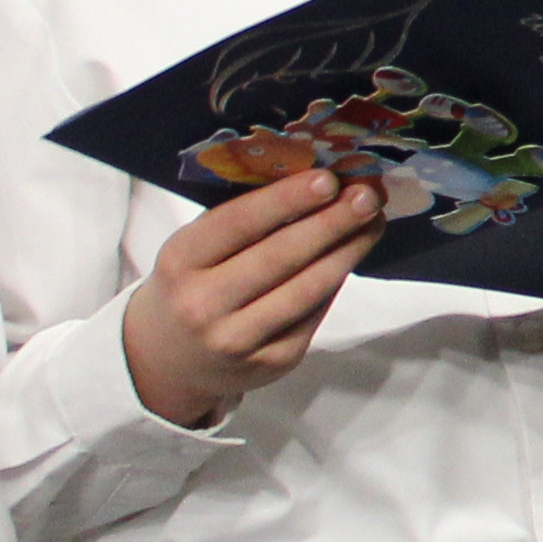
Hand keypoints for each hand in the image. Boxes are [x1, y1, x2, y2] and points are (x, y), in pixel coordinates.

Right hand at [119, 164, 387, 427]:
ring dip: (346, 252)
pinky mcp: (272, 362)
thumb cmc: (191, 285)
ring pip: (306, 290)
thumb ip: (242, 223)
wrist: (169, 359)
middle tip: (367, 196)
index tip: (328, 178)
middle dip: (330, 223)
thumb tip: (318, 186)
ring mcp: (237, 340)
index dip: (286, 200)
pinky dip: (335, 282)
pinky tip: (351, 256)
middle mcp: (202, 305)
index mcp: (179, 263)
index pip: (238, 224)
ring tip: (373, 222)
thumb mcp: (194, 251)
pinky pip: (314, 315)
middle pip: (280, 257)